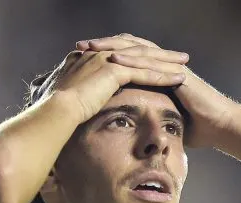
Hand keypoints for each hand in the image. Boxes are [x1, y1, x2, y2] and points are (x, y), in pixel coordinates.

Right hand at [42, 47, 190, 124]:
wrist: (56, 112)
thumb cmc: (61, 113)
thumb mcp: (74, 99)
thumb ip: (83, 95)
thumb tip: (85, 105)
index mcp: (92, 59)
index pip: (123, 55)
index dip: (141, 58)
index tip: (156, 61)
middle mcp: (100, 54)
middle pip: (137, 52)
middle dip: (159, 55)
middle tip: (178, 57)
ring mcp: (107, 60)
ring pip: (143, 60)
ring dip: (166, 62)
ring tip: (184, 65)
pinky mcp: (113, 70)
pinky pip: (143, 72)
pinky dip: (162, 75)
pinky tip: (178, 78)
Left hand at [76, 34, 240, 148]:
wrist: (217, 126)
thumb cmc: (193, 126)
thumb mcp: (161, 120)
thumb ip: (146, 119)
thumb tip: (127, 132)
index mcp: (154, 73)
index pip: (125, 58)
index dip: (103, 57)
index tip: (81, 60)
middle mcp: (161, 64)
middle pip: (127, 46)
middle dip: (102, 46)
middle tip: (80, 46)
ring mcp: (169, 65)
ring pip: (136, 49)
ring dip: (111, 47)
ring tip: (90, 47)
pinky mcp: (176, 70)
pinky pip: (150, 61)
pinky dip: (131, 58)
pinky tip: (114, 59)